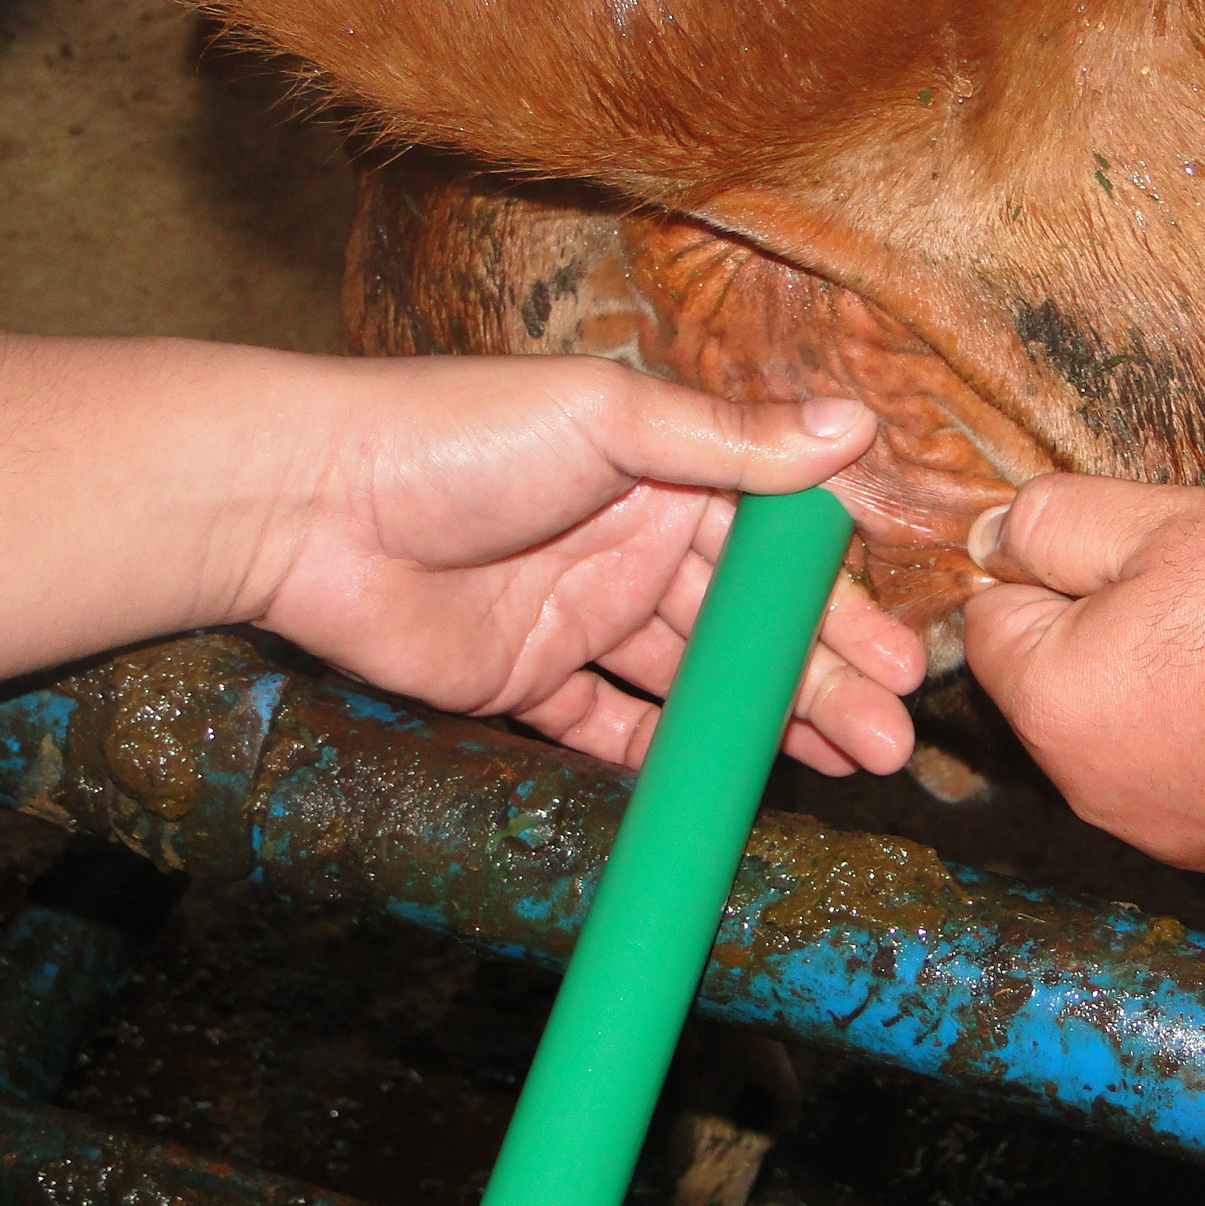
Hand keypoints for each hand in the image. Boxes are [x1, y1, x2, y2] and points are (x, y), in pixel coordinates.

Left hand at [254, 355, 926, 774]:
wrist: (304, 503)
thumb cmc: (459, 435)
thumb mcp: (609, 419)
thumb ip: (731, 439)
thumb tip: (857, 425)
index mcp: (662, 473)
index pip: (774, 550)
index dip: (836, 607)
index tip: (899, 661)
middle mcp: (630, 544)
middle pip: (744, 627)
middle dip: (820, 683)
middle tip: (890, 744)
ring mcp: (580, 616)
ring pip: (692, 682)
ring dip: (763, 724)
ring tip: (842, 770)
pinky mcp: (525, 680)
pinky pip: (608, 728)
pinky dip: (666, 759)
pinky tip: (724, 787)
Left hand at [961, 474, 1204, 872]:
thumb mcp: (1177, 523)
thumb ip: (1064, 524)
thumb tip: (994, 532)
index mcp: (1053, 699)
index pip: (992, 612)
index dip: (1057, 561)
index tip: (1140, 547)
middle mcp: (1083, 781)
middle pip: (1057, 668)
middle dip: (1113, 615)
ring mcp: (1152, 826)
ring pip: (1123, 713)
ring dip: (1166, 668)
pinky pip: (1181, 762)